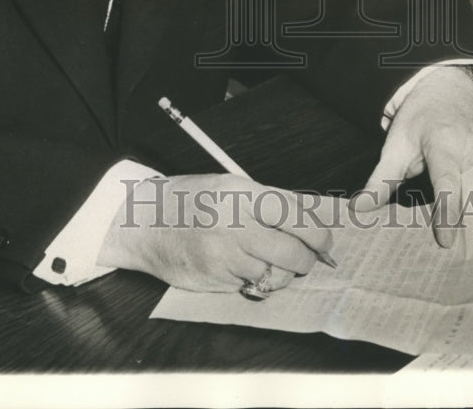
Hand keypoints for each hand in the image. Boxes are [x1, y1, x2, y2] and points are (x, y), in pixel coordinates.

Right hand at [98, 173, 333, 291]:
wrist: (146, 222)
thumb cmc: (193, 200)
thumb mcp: (231, 185)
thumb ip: (268, 201)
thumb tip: (311, 221)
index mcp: (244, 194)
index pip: (298, 218)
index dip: (320, 234)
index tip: (326, 242)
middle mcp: (237, 225)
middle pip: (294, 253)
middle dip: (307, 260)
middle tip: (307, 258)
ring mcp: (226, 256)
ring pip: (276, 275)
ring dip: (281, 273)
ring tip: (272, 261)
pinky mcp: (217, 280)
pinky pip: (252, 286)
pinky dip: (256, 280)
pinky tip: (244, 266)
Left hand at [349, 67, 472, 246]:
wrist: (447, 96)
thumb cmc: (418, 123)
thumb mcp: (395, 146)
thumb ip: (379, 180)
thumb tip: (358, 209)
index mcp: (444, 144)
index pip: (448, 181)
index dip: (447, 210)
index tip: (446, 241)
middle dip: (471, 231)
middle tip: (462, 266)